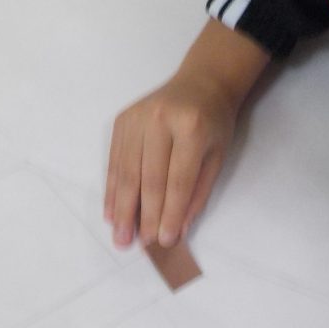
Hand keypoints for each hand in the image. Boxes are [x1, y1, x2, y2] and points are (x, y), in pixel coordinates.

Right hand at [105, 73, 237, 248]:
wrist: (201, 82)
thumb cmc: (214, 123)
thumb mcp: (217, 156)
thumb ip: (198, 192)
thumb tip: (178, 229)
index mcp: (190, 128)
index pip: (177, 180)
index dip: (169, 213)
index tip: (164, 240)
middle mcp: (158, 120)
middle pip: (147, 178)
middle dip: (142, 216)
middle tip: (135, 245)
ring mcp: (136, 118)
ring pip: (125, 171)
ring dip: (121, 208)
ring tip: (119, 236)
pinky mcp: (121, 120)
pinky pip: (114, 160)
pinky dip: (112, 189)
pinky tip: (111, 211)